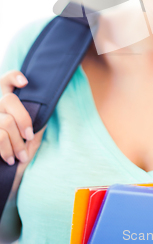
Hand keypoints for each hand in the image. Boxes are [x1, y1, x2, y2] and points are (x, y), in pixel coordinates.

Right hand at [0, 71, 45, 196]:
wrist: (5, 180)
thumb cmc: (19, 155)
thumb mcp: (31, 138)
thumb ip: (35, 122)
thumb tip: (44, 110)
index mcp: (5, 105)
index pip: (4, 81)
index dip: (13, 77)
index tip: (25, 82)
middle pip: (8, 100)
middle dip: (23, 119)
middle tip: (29, 135)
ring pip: (6, 122)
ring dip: (17, 142)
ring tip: (21, 155)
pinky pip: (0, 136)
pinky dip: (7, 149)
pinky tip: (11, 159)